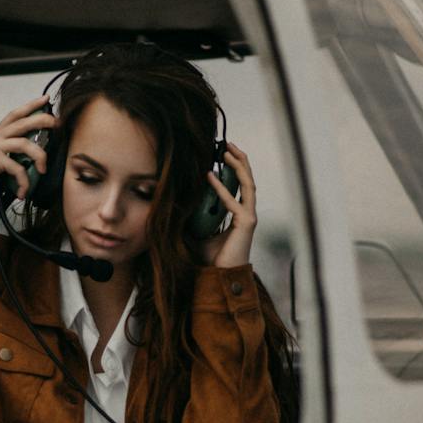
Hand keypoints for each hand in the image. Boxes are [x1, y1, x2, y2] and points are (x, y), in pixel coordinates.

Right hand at [0, 94, 58, 210]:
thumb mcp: (5, 169)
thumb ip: (18, 160)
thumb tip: (38, 162)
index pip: (15, 116)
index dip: (30, 106)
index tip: (45, 99)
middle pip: (22, 122)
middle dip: (42, 120)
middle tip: (56, 123)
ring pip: (24, 143)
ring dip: (39, 156)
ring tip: (43, 170)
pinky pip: (17, 167)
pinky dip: (24, 181)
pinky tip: (23, 192)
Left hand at [202, 143, 256, 267]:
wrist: (218, 277)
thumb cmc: (210, 258)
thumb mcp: (195, 232)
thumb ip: (190, 217)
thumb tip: (173, 203)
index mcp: (238, 214)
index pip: (239, 185)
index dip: (232, 168)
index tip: (221, 154)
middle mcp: (246, 213)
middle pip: (247, 180)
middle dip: (239, 160)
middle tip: (227, 144)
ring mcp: (249, 217)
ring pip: (247, 185)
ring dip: (238, 166)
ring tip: (226, 151)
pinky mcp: (247, 224)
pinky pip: (235, 202)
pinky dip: (222, 189)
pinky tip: (210, 177)